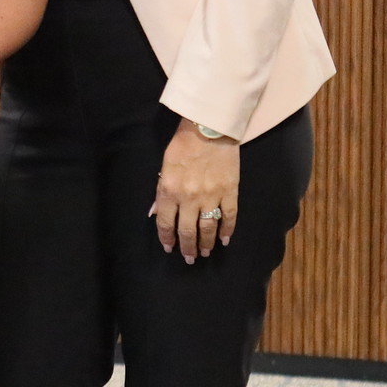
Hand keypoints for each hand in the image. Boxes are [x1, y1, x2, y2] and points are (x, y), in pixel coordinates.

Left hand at [150, 118, 239, 262]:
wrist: (208, 128)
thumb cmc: (182, 145)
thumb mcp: (164, 167)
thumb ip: (161, 192)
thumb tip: (156, 213)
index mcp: (169, 190)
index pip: (165, 222)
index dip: (167, 238)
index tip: (169, 248)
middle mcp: (189, 197)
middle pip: (187, 230)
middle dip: (188, 247)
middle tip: (190, 258)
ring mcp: (211, 196)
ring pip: (208, 227)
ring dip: (206, 243)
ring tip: (206, 252)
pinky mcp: (230, 192)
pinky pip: (229, 216)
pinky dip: (227, 230)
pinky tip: (225, 240)